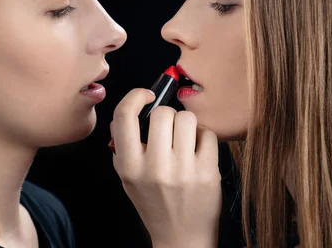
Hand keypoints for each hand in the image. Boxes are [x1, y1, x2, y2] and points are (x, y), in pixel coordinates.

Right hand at [109, 88, 221, 247]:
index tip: (146, 96)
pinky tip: (199, 150)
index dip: (135, 96)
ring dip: (187, 123)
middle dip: (167, 114)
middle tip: (169, 128)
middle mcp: (154, 168)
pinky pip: (208, 134)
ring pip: (187, 119)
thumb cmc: (153, 203)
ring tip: (185, 138)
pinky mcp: (207, 173)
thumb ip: (123, 145)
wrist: (181, 238)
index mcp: (130, 166)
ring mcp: (183, 171)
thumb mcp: (127, 177)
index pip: (124, 116)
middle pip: (162, 113)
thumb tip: (131, 109)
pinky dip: (204, 137)